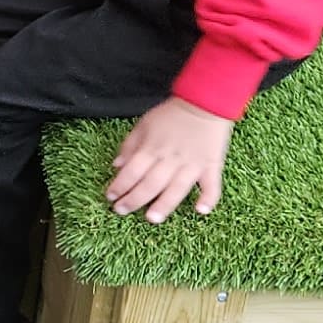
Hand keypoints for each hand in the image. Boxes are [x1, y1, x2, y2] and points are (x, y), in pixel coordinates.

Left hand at [105, 96, 231, 222]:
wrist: (205, 103)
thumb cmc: (172, 115)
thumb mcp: (144, 124)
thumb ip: (130, 146)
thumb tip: (117, 166)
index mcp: (152, 148)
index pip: (132, 171)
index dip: (119, 185)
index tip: (110, 197)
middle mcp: (170, 159)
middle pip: (150, 183)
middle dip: (134, 199)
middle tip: (121, 211)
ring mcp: (192, 164)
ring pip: (177, 188)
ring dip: (164, 204)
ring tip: (152, 218)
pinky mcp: (211, 166)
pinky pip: (212, 185)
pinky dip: (208, 198)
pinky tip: (200, 211)